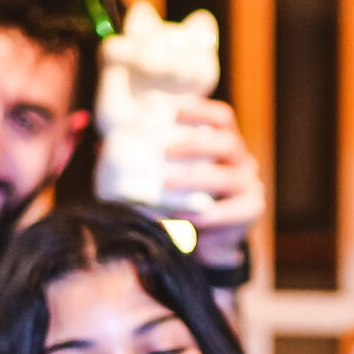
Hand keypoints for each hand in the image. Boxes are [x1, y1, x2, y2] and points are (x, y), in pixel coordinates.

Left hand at [160, 98, 265, 266]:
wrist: (208, 243)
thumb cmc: (184, 201)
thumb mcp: (169, 176)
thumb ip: (145, 160)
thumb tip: (103, 148)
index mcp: (224, 144)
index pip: (222, 118)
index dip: (201, 110)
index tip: (173, 109)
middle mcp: (242, 161)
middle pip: (228, 142)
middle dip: (196, 144)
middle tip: (165, 151)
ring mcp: (250, 186)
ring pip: (229, 177)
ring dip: (196, 178)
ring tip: (167, 184)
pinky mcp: (251, 211)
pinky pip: (232, 211)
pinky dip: (208, 214)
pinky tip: (185, 217)